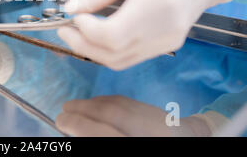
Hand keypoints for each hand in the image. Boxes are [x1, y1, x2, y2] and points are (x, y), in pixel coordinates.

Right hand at [56, 96, 211, 136]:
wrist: (185, 142)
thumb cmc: (153, 144)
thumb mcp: (124, 145)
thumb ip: (102, 137)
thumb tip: (76, 130)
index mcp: (140, 138)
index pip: (107, 133)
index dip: (82, 126)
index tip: (61, 121)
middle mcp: (148, 131)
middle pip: (113, 116)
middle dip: (83, 112)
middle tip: (62, 113)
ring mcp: (154, 118)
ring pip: (120, 106)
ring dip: (91, 104)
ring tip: (72, 107)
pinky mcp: (155, 111)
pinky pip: (127, 102)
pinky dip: (106, 101)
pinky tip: (94, 103)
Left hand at [58, 0, 230, 69]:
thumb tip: (71, 8)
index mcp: (154, 5)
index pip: (111, 35)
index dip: (85, 31)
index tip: (72, 17)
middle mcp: (163, 31)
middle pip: (113, 54)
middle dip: (82, 45)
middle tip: (64, 31)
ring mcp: (167, 43)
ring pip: (120, 61)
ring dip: (93, 51)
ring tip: (77, 33)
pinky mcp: (167, 46)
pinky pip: (131, 57)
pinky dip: (109, 51)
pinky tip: (98, 36)